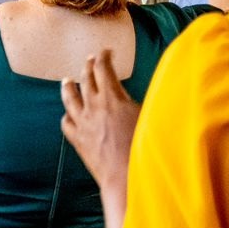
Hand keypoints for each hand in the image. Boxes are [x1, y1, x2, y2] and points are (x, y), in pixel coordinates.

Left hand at [61, 53, 139, 190]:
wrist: (127, 176)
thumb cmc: (146, 147)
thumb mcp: (152, 116)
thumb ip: (149, 99)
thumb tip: (162, 86)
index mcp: (112, 97)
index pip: (103, 68)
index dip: (104, 56)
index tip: (106, 51)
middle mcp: (93, 107)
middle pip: (86, 79)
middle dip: (89, 66)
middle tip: (91, 59)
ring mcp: (82, 123)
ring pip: (69, 98)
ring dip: (69, 86)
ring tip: (67, 80)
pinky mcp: (77, 140)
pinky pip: (66, 122)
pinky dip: (67, 115)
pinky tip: (69, 115)